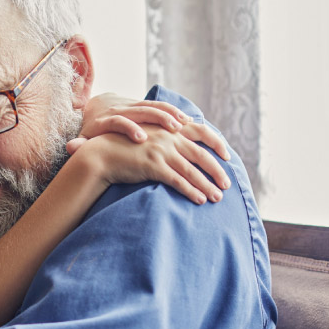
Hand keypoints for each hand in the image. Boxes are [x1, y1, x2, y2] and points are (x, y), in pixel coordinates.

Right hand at [74, 126, 230, 204]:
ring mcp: (161, 152)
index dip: (216, 143)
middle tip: (226, 184)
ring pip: (192, 170)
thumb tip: (181, 148)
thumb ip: (165, 139)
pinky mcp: (152, 166)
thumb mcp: (148, 137)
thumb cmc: (124, 149)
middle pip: (201, 154)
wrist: (101, 154)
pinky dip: (191, 191)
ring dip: (207, 185)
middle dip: (216, 171)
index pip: (201, 131)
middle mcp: (168, 138)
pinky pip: (177, 180)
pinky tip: (200, 200)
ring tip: (217, 197)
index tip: (227, 155)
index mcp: (168, 129)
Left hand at [77, 93, 194, 143]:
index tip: (141, 138)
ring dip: (170, 113)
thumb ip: (80, 144)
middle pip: (140, 111)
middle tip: (173, 129)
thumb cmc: (90, 130)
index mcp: (104, 120)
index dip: (129, 128)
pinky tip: (189, 121)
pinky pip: (160, 105)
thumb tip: (71, 147)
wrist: (94, 107)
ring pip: (153, 105)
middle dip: (157, 119)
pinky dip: (174, 111)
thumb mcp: (83, 138)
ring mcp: (131, 105)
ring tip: (186, 124)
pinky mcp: (142, 103)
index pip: (117, 122)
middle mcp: (119, 109)